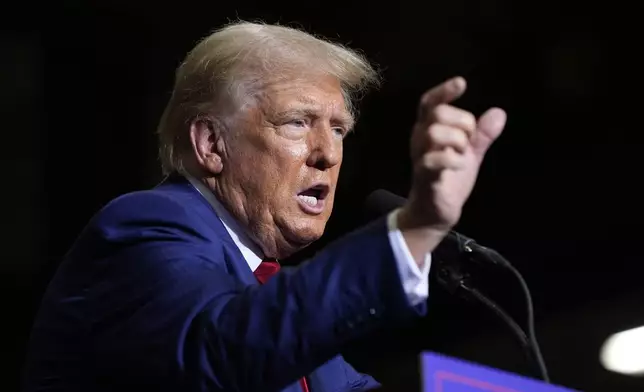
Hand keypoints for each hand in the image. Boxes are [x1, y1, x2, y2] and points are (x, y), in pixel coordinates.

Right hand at [398, 77, 505, 261]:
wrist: (435, 212)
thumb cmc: (449, 179)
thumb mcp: (470, 154)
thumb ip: (482, 135)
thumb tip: (499, 112)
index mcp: (429, 130)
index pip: (430, 103)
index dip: (444, 91)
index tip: (461, 83)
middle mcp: (420, 139)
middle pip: (437, 113)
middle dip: (461, 122)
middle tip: (469, 140)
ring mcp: (420, 157)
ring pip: (434, 132)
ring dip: (457, 140)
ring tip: (463, 155)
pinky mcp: (424, 176)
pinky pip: (433, 159)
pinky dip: (452, 159)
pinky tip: (460, 166)